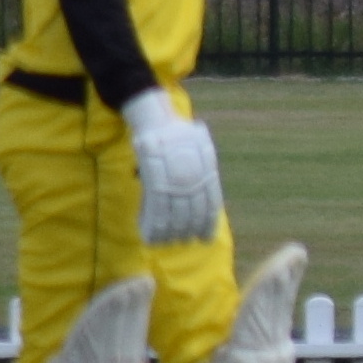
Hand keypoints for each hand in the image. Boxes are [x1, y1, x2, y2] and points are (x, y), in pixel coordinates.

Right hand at [120, 90, 222, 246]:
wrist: (157, 120)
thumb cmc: (178, 135)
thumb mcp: (202, 150)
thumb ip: (205, 174)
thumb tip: (209, 202)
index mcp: (207, 171)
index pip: (211, 205)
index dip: (207, 225)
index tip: (205, 239)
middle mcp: (193, 178)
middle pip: (193, 214)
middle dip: (188, 231)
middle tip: (183, 241)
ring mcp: (175, 180)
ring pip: (174, 216)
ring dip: (170, 233)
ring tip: (166, 241)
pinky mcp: (155, 181)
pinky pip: (157, 209)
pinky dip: (154, 225)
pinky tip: (151, 236)